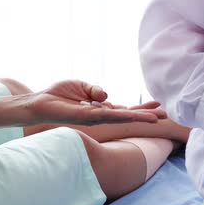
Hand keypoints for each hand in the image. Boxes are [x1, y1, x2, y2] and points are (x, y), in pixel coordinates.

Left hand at [26, 80, 166, 125]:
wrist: (38, 103)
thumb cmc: (57, 95)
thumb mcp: (81, 86)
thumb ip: (95, 89)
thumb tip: (106, 96)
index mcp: (99, 108)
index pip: (124, 110)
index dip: (139, 109)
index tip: (157, 106)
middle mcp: (100, 115)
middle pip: (127, 116)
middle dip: (145, 115)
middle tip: (165, 114)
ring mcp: (95, 118)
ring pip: (122, 118)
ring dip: (139, 118)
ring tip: (156, 118)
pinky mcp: (87, 117)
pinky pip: (108, 115)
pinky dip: (122, 115)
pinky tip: (133, 115)